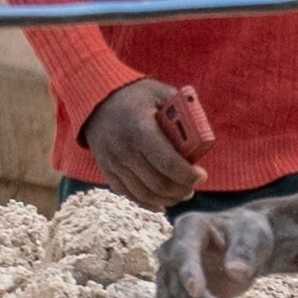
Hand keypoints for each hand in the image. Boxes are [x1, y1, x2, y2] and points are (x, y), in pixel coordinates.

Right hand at [86, 81, 216, 214]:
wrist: (95, 99)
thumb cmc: (134, 96)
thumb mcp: (159, 93)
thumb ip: (183, 108)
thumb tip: (203, 130)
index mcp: (139, 129)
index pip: (169, 164)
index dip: (189, 175)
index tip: (202, 174)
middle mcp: (123, 149)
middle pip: (160, 184)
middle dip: (183, 189)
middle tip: (193, 184)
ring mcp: (113, 162)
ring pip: (146, 195)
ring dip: (169, 198)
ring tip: (181, 192)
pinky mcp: (107, 170)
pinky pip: (129, 195)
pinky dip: (149, 203)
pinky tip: (162, 201)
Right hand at [155, 208, 250, 297]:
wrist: (243, 247)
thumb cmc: (248, 236)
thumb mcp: (253, 237)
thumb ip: (245, 251)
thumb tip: (236, 272)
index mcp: (189, 228)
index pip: (182, 252)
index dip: (187, 272)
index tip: (197, 292)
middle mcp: (171, 252)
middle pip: (176, 285)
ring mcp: (169, 275)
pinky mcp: (174, 296)